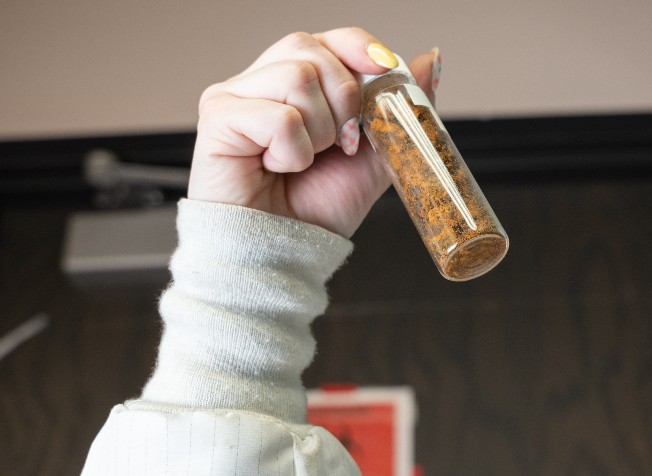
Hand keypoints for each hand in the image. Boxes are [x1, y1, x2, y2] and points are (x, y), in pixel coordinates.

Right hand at [187, 28, 438, 237]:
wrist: (284, 253)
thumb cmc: (318, 208)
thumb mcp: (375, 156)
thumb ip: (398, 108)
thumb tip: (429, 59)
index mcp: (295, 83)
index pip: (329, 40)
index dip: (359, 48)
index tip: (384, 70)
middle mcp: (260, 81)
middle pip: (311, 50)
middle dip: (344, 99)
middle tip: (340, 145)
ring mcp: (233, 96)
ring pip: (297, 77)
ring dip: (319, 131)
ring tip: (305, 162)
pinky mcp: (216, 117)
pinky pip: (278, 116)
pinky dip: (293, 151)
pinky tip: (278, 168)